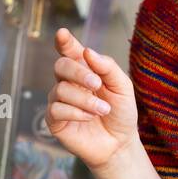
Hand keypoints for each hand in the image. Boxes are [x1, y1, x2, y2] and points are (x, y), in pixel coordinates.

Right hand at [46, 28, 138, 171]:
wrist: (119, 144)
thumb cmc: (121, 113)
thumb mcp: (122, 87)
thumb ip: (108, 67)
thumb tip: (87, 51)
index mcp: (84, 70)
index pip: (69, 51)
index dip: (64, 41)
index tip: (62, 34)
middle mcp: (68, 82)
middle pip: (61, 65)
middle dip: (78, 73)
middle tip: (97, 84)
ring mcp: (59, 101)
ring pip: (60, 89)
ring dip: (85, 99)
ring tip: (103, 110)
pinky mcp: (54, 120)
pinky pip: (56, 109)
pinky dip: (75, 112)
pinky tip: (89, 118)